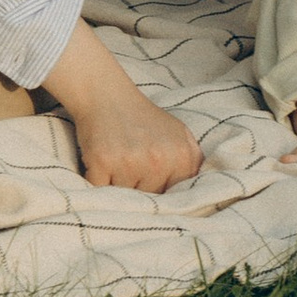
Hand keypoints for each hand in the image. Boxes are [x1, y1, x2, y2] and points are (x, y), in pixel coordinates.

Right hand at [43, 21, 202, 193]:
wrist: (107, 95)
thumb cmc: (143, 118)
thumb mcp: (179, 134)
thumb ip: (192, 164)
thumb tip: (197, 198)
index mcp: (183, 156)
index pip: (176, 198)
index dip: (163, 193)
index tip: (153, 184)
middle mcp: (159, 160)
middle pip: (151, 201)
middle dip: (141, 190)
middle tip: (131, 166)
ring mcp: (131, 162)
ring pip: (126, 200)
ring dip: (119, 189)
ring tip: (118, 164)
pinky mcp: (103, 161)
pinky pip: (102, 192)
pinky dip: (99, 184)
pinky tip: (102, 165)